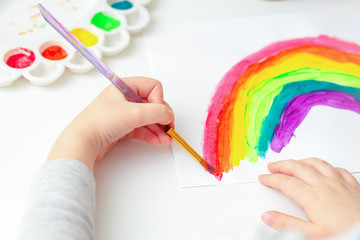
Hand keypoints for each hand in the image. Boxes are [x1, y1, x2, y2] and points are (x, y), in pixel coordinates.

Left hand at [47, 77, 173, 171]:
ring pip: (149, 118)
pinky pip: (143, 128)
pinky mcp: (123, 127)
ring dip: (159, 128)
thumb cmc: (100, 122)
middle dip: (162, 116)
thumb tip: (168, 114)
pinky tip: (158, 141)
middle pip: (153, 104)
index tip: (160, 113)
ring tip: (167, 138)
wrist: (83, 141)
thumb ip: (156, 112)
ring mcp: (125, 113)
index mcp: (126, 87)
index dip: (159, 100)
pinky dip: (152, 134)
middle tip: (169, 127)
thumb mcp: (133, 113)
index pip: (153, 87)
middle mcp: (126, 98)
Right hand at [259, 158, 359, 238]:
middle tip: (272, 166)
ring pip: (316, 164)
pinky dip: (326, 166)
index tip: (264, 178)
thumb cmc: (345, 235)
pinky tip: (324, 168)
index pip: (285, 182)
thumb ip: (287, 224)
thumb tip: (268, 216)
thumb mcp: (312, 236)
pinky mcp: (353, 186)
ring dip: (301, 161)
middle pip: (297, 168)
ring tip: (294, 163)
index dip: (271, 179)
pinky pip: (337, 169)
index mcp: (311, 196)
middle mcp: (324, 185)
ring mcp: (340, 183)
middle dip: (282, 165)